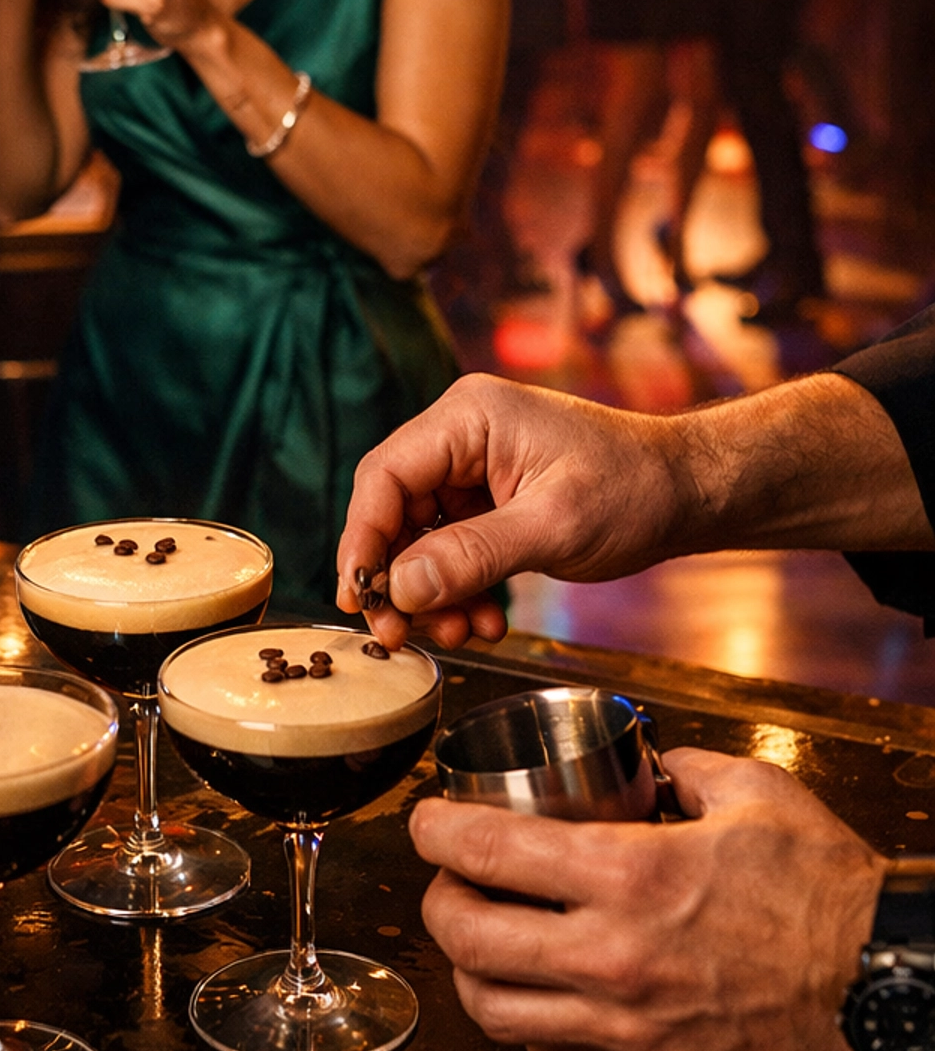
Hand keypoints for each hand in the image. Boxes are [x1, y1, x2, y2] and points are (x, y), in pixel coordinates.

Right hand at [336, 375, 685, 648]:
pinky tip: (484, 620)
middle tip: (399, 633)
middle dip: (398, 576)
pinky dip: (460, 587)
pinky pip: (451, 546)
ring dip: (431, 591)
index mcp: (468, 417)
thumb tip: (398, 588)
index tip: (361, 598)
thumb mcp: (552, 527)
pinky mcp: (491, 499)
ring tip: (461, 632)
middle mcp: (462, 434)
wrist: (690, 492)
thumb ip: (471, 556)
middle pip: (394, 509)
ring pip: (419, 536)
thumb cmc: (634, 490)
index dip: (363, 540)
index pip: (385, 476)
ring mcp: (475, 467)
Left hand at [411, 748, 883, 1050]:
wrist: (886, 989)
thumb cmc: (828, 892)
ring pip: (495, 1012)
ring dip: (470, 973)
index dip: (434, 831)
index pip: (487, 851)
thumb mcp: (755, 794)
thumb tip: (647, 766)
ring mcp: (626, 1028)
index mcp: (630, 875)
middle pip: (466, 937)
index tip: (426, 821)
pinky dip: (529, 1028)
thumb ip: (684, 770)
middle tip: (445, 884)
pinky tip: (540, 998)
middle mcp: (612, 957)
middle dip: (436, 903)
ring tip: (479, 944)